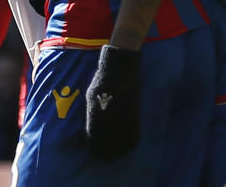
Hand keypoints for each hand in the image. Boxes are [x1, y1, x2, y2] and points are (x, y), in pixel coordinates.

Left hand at [85, 45, 140, 159]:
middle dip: (106, 155)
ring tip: (118, 152)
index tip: (95, 153)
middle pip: (107, 150)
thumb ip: (91, 117)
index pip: (93, 145)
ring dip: (120, 152)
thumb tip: (91, 132)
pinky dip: (132, 145)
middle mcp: (108, 123)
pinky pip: (135, 139)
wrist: (119, 69)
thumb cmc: (101, 82)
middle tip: (107, 156)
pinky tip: (129, 145)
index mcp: (94, 118)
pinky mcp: (134, 116)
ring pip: (122, 148)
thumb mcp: (90, 99)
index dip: (94, 152)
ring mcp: (122, 120)